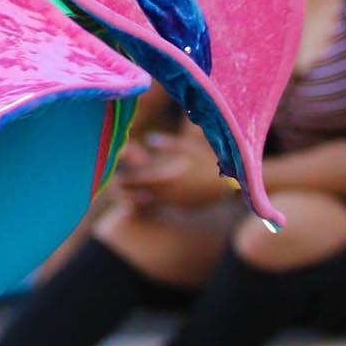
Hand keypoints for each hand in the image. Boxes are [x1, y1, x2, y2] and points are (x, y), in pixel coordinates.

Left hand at [113, 129, 228, 211]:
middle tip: (115, 183)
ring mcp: (176, 203)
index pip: (136, 182)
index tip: (112, 176)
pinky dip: (154, 198)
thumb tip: (150, 139)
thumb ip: (167, 144)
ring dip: (139, 194)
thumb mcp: (188, 147)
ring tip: (130, 188)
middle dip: (127, 189)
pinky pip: (163, 203)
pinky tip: (151, 192)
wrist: (233, 185)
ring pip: (150, 200)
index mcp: (166, 180)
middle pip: (139, 195)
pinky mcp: (184, 206)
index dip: (122, 179)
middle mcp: (167, 195)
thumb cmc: (211, 162)